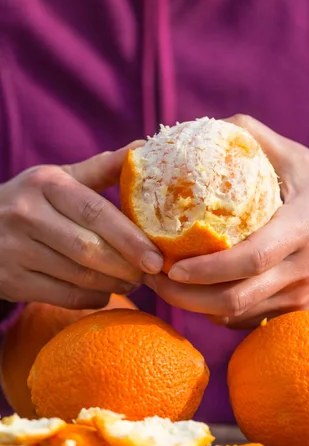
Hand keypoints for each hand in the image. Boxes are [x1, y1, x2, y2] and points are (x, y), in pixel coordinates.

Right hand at [0, 144, 163, 307]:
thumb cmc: (32, 201)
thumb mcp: (59, 179)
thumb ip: (101, 168)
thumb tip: (142, 147)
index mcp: (45, 185)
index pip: (95, 212)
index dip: (130, 238)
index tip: (157, 257)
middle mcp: (26, 215)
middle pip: (88, 248)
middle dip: (127, 265)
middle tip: (151, 272)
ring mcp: (15, 251)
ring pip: (78, 276)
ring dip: (114, 284)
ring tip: (134, 281)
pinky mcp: (11, 281)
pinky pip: (63, 296)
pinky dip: (92, 297)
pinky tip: (105, 292)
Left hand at [144, 114, 308, 327]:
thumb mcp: (300, 159)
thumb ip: (255, 138)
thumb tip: (207, 127)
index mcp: (301, 228)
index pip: (250, 259)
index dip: (208, 269)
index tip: (171, 267)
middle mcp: (300, 269)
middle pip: (237, 299)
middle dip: (187, 298)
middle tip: (153, 280)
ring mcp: (300, 296)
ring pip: (239, 316)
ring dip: (197, 308)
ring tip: (165, 286)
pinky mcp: (300, 310)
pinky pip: (251, 321)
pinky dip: (219, 314)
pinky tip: (199, 295)